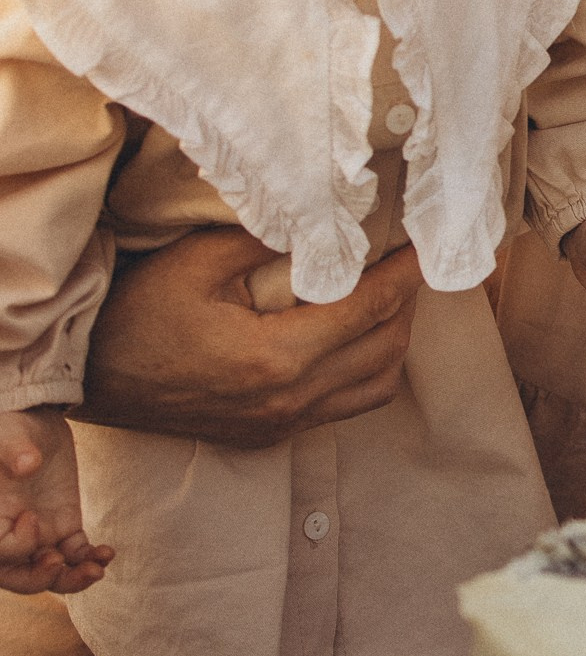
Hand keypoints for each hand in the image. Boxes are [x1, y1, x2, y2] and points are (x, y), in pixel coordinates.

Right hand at [0, 411, 110, 594]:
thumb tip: (28, 465)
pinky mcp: (64, 526)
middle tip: (59, 563)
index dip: (16, 545)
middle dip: (39, 579)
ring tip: (96, 570)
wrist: (35, 423)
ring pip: (51, 572)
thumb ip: (14, 450)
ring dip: (72, 578)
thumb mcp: (8, 435)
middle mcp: (10, 532)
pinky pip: (76, 553)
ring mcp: (38, 533)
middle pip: (18, 576)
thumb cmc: (10, 428)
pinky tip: (108, 552)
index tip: (33, 517)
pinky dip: (91, 558)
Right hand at [74, 227, 422, 449]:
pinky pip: (347, 406)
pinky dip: (368, 370)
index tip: (426, 242)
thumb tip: (330, 221)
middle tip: (408, 261)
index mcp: (276, 358)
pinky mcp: (271, 434)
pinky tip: (357, 336)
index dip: (406, 271)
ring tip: (388, 296)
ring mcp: (282, 423)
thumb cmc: (137, 313)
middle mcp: (290, 399)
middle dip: (407, 300)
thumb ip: (270, 241)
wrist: (89, 376)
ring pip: (378, 384)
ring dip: (394, 338)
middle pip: (386, 346)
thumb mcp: (198, 262)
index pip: (370, 307)